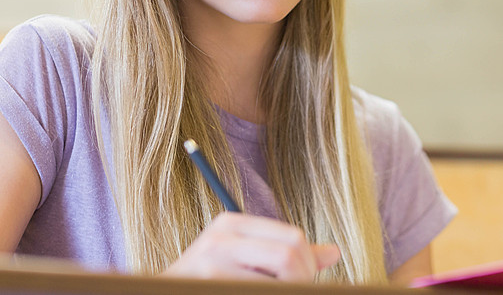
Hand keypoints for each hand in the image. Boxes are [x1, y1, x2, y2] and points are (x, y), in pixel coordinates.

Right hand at [163, 212, 339, 281]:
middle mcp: (221, 236)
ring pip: (278, 281)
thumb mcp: (245, 262)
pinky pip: (258, 292)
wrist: (161, 293)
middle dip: (302, 281)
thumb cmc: (209, 283)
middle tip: (298, 291)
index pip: (293, 238)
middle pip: (290, 256)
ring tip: (273, 293)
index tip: (305, 282)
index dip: (308, 265)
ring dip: (287, 292)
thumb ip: (284, 255)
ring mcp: (211, 262)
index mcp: (233, 223)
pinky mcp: (208, 283)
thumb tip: (334, 253)